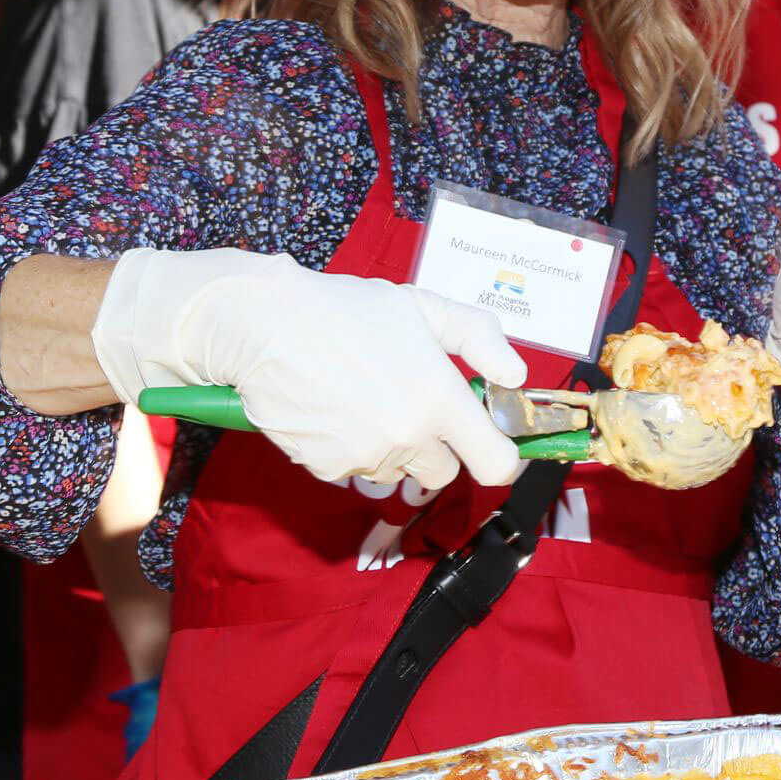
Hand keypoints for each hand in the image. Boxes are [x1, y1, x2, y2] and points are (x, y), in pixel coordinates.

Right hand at [91, 248, 525, 488]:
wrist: (265, 326)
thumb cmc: (346, 310)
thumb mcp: (422, 306)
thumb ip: (480, 338)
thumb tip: (515, 376)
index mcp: (440, 399)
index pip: (497, 465)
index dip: (501, 457)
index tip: (492, 442)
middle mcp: (409, 437)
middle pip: (444, 473)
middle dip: (438, 446)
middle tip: (412, 404)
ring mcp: (367, 458)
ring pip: (397, 473)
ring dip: (392, 448)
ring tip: (365, 399)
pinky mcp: (328, 469)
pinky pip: (355, 472)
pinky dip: (351, 450)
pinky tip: (335, 410)